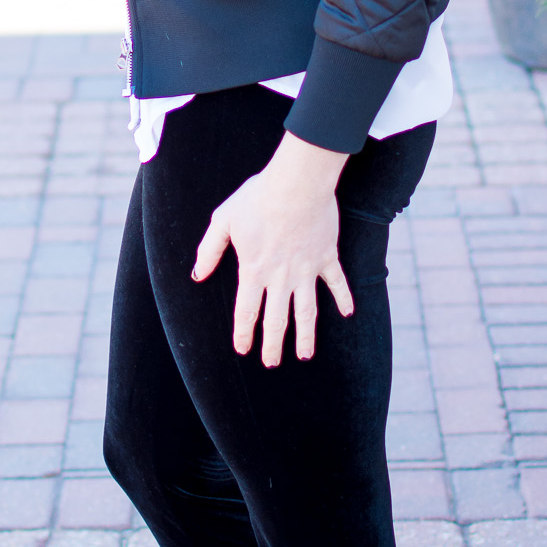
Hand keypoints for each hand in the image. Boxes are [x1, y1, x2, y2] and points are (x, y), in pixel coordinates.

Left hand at [193, 132, 354, 365]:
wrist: (297, 183)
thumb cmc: (257, 197)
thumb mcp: (223, 220)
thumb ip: (210, 250)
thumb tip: (198, 275)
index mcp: (254, 270)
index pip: (246, 311)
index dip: (244, 333)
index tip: (243, 349)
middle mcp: (280, 277)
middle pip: (276, 320)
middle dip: (273, 345)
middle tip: (272, 363)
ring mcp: (307, 270)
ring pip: (307, 311)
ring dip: (306, 335)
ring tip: (306, 355)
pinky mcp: (327, 256)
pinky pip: (337, 282)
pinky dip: (344, 298)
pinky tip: (348, 313)